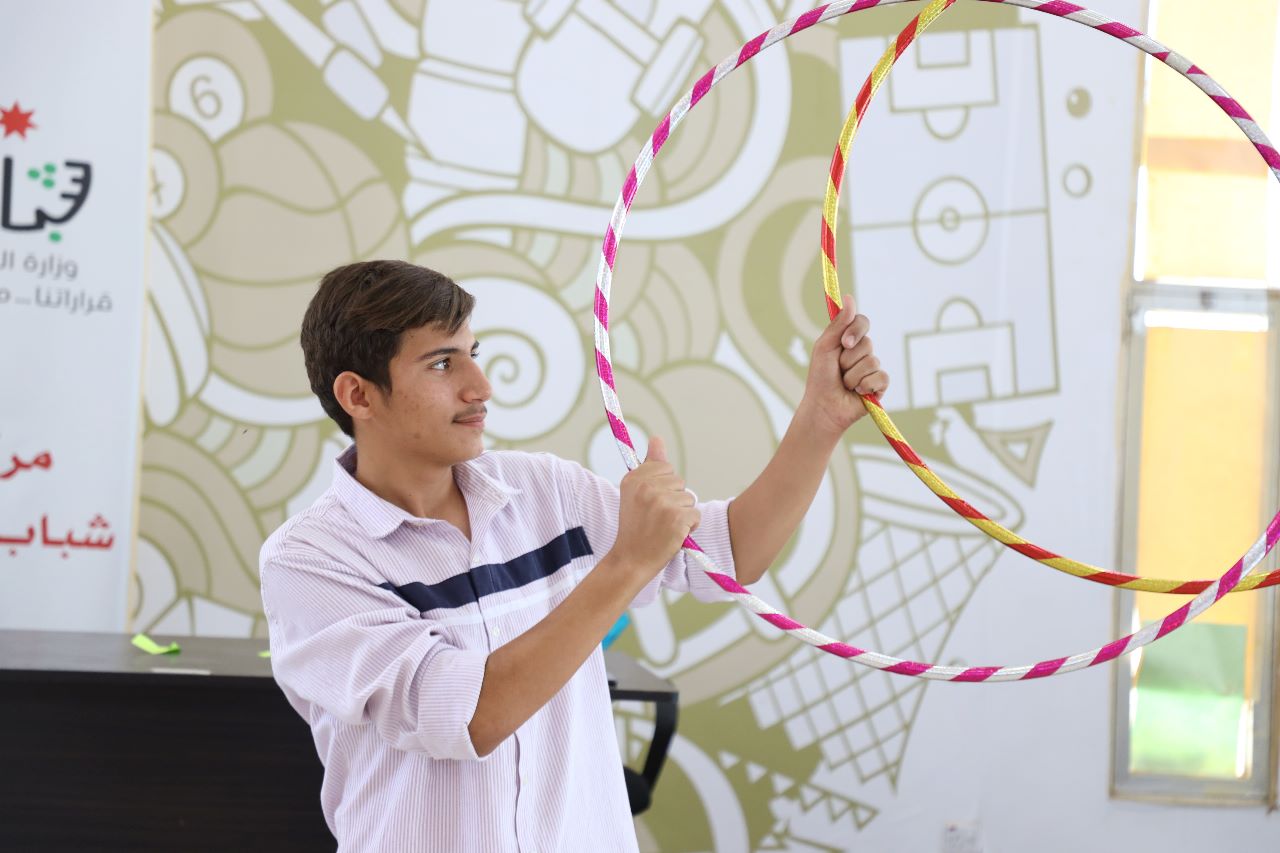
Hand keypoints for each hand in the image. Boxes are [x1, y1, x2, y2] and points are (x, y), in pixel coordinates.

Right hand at [611, 436, 699, 579]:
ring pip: (689, 499)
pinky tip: (673, 534)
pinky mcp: (676, 518)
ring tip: (663, 527)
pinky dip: (689, 527)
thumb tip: (657, 438)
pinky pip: (696, 515)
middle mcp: (646, 487)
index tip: (649, 503)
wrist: (631, 559)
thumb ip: (650, 465)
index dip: (663, 487)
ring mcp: (661, 502)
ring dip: (682, 515)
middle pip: (680, 482)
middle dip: (674, 500)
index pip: (666, 468)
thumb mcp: (636, 493)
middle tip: (656, 518)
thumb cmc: (636, 527)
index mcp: (634, 478)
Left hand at [799, 294, 888, 437]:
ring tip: (845, 384)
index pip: (862, 322)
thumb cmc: (820, 377)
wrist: (823, 406)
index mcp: (849, 340)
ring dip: (852, 376)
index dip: (856, 330)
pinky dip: (865, 386)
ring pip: (871, 362)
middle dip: (848, 359)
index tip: (844, 343)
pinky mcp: (880, 385)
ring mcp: (872, 368)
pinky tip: (857, 393)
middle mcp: (863, 352)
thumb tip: (850, 297)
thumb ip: (838, 324)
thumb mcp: (825, 347)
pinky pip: (880, 377)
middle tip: (838, 370)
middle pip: (867, 343)